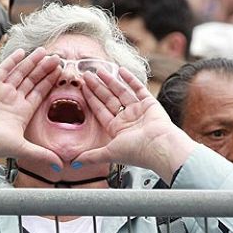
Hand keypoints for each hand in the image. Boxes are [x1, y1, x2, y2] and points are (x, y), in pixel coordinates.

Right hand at [0, 48, 62, 166]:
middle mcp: (13, 100)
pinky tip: (22, 52)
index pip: (40, 93)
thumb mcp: (23, 149)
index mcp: (22, 112)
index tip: (60, 72)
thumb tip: (60, 166)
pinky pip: (4, 69)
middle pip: (32, 80)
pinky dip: (12, 60)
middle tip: (56, 57)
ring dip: (32, 62)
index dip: (50, 82)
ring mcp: (2, 91)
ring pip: (21, 72)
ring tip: (44, 52)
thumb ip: (42, 154)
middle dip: (44, 69)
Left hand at [73, 67, 197, 182]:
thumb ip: (91, 156)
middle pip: (109, 99)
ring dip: (110, 81)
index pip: (101, 111)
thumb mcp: (108, 153)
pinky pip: (138, 88)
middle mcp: (127, 120)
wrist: (159, 147)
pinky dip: (130, 79)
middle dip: (97, 87)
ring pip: (121, 92)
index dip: (91, 99)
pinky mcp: (150, 104)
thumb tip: (73, 163)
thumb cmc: (136, 152)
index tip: (82, 88)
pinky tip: (121, 70)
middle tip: (86, 74)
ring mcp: (139, 111)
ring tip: (99, 70)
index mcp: (117, 130)